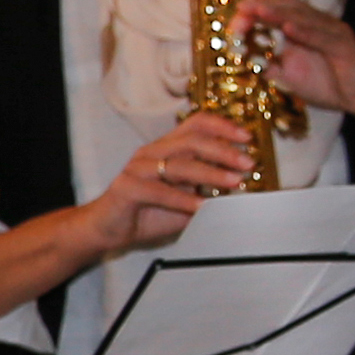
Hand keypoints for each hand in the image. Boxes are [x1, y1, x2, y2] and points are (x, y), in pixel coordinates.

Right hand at [82, 117, 256, 255]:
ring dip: (210, 174)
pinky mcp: (126, 188)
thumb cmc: (146, 212)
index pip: (196, 124)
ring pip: (178, 164)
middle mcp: (151, 152)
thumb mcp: (184, 199)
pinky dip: (182, 199)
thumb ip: (206, 191)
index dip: (223, 127)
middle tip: (247, 163)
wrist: (107, 230)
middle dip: (223, 151)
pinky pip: (158, 190)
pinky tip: (200, 207)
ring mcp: (137, 169)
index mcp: (166, 148)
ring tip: (232, 183)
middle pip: (191, 141)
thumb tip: (239, 187)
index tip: (247, 138)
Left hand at [234, 0, 354, 126]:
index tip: (235, 23)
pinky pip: (322, 35)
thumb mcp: (290, 78)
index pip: (277, 9)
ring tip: (258, 11)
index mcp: (303, 27)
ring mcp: (331, 30)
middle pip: (287, 6)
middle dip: (261, 9)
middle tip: (241, 11)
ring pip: (303, 16)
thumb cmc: (328, 85)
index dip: (255, 12)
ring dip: (278, 14)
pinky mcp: (344, 44)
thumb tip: (244, 60)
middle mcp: (317, 23)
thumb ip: (269, 66)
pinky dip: (304, 32)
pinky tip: (288, 29)